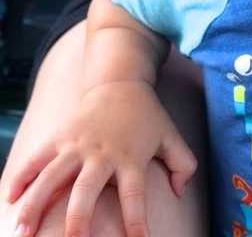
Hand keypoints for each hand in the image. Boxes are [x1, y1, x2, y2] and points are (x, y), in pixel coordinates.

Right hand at [5, 81, 196, 236]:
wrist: (120, 82)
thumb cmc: (147, 116)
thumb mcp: (171, 136)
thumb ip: (183, 164)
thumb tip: (179, 192)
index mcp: (131, 157)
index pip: (135, 195)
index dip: (136, 221)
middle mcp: (102, 153)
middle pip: (87, 190)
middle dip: (78, 221)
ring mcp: (77, 145)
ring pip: (52, 177)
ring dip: (35, 206)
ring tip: (22, 234)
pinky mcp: (60, 137)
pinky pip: (36, 158)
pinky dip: (21, 177)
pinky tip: (10, 198)